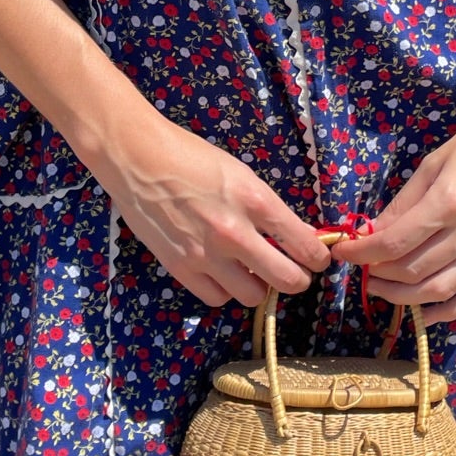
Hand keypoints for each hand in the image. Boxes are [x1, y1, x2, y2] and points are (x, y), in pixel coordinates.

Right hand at [92, 117, 333, 308]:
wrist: (138, 158)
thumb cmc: (191, 157)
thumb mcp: (240, 174)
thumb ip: (267, 208)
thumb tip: (295, 235)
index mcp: (254, 201)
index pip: (303, 244)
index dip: (318, 258)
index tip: (317, 260)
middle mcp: (234, 232)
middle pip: (287, 280)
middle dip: (298, 280)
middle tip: (294, 273)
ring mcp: (206, 254)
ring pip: (253, 296)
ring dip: (258, 286)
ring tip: (251, 271)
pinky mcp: (180, 267)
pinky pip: (217, 298)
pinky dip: (224, 290)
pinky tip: (222, 273)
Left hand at [327, 90, 455, 326]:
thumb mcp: (435, 162)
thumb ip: (404, 202)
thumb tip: (374, 231)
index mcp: (448, 202)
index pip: (394, 243)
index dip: (362, 253)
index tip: (343, 251)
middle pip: (413, 269)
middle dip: (379, 273)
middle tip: (361, 267)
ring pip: (440, 289)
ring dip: (404, 297)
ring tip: (382, 289)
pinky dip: (449, 311)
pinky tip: (426, 313)